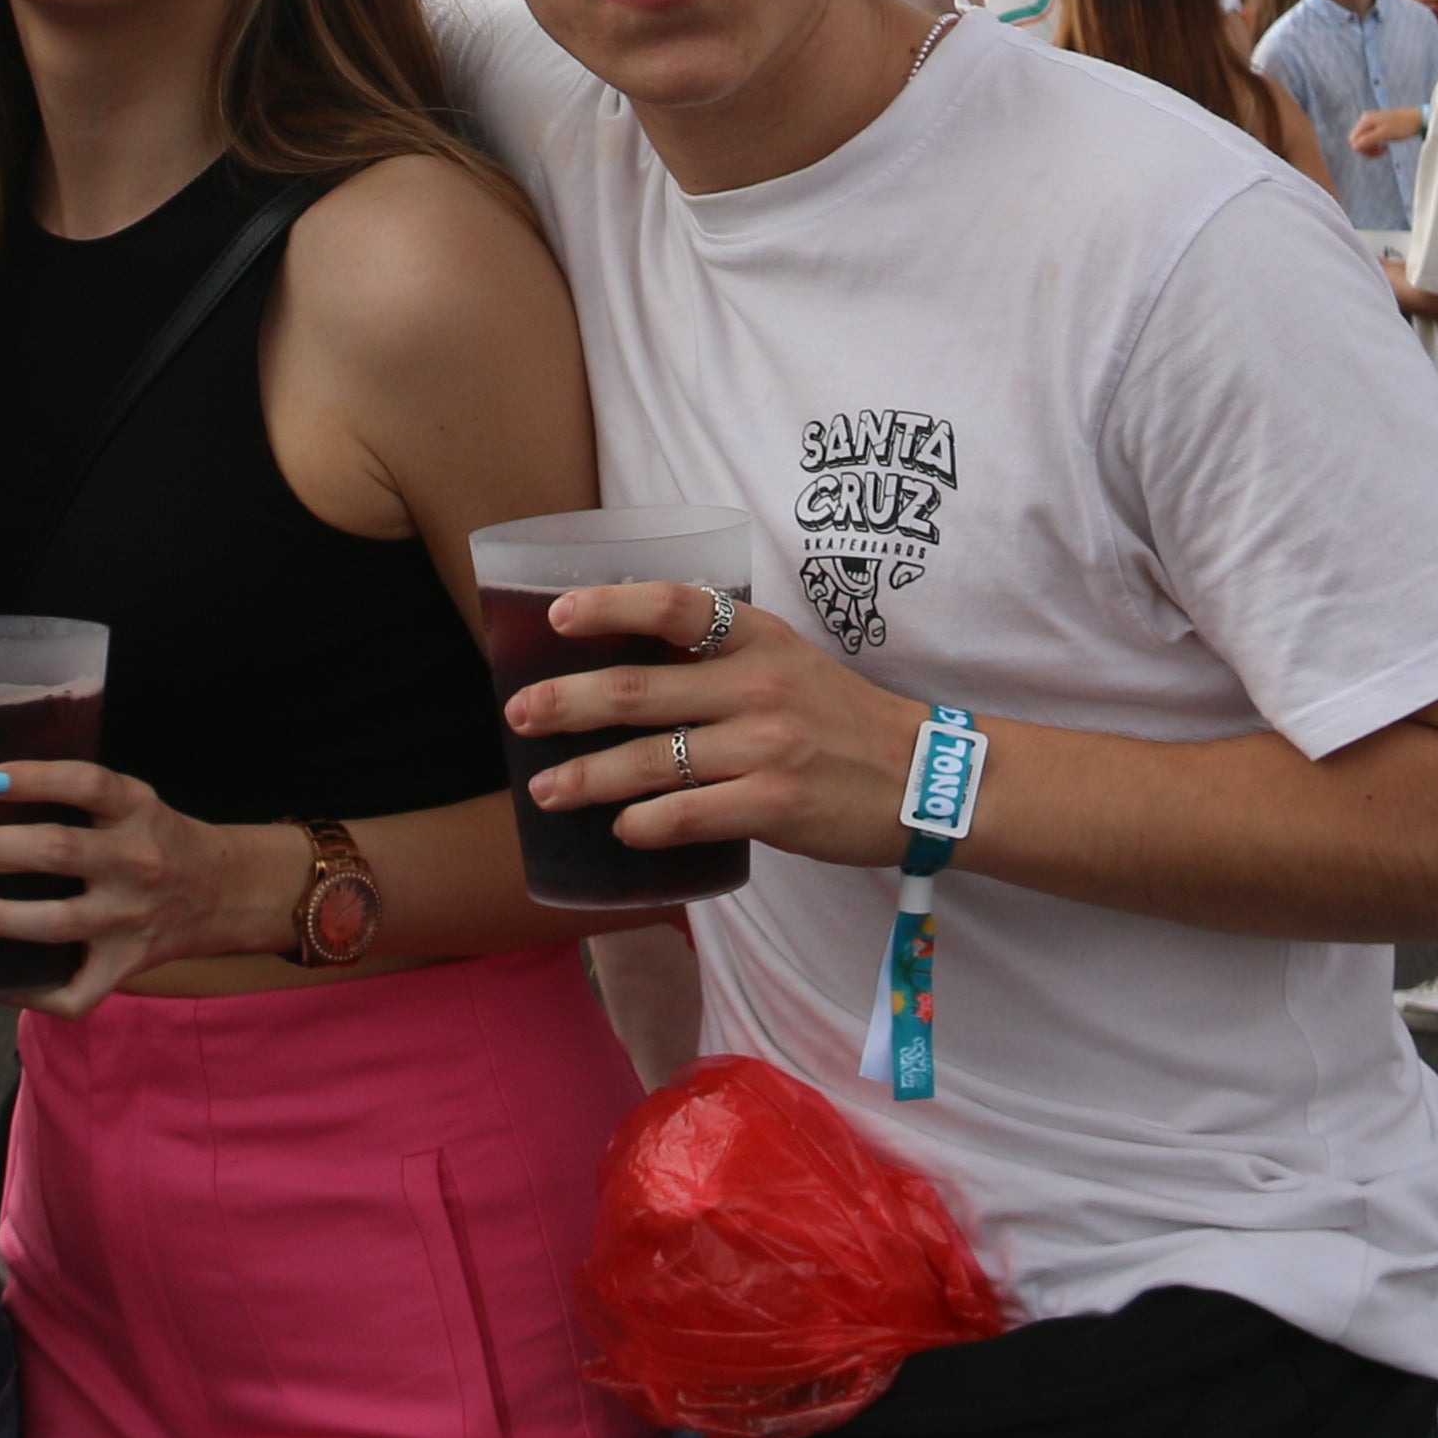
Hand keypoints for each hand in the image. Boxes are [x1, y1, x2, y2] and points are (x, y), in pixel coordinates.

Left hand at [0, 762, 295, 1014]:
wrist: (226, 892)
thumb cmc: (158, 839)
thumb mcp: (133, 802)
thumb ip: (78, 798)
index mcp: (136, 811)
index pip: (86, 784)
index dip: (33, 779)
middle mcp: (135, 863)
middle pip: (55, 852)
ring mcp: (130, 920)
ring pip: (52, 924)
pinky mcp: (127, 966)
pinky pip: (74, 993)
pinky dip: (29, 994)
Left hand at [504, 585, 925, 869]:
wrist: (920, 777)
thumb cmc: (838, 719)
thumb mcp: (787, 661)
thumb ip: (718, 657)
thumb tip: (624, 663)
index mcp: (757, 640)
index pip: (674, 607)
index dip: (608, 607)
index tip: (556, 617)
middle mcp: (757, 686)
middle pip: (639, 690)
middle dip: (565, 704)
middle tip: (517, 715)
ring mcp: (767, 747)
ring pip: (653, 761)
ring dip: (587, 778)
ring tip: (545, 791)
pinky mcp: (775, 805)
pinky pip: (690, 814)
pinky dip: (645, 824)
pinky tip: (621, 830)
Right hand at [1348, 107, 1427, 158]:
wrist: (1418, 118)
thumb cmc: (1403, 126)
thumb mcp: (1385, 134)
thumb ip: (1369, 140)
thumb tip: (1354, 147)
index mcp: (1366, 121)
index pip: (1353, 139)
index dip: (1362, 149)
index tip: (1377, 151)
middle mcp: (1365, 120)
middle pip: (1356, 140)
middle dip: (1366, 149)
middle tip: (1380, 152)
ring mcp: (1371, 122)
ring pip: (1363, 140)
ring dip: (1371, 148)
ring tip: (1384, 149)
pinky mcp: (1377, 126)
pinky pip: (1370, 138)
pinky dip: (1375, 144)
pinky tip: (1385, 146)